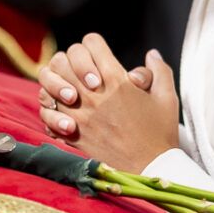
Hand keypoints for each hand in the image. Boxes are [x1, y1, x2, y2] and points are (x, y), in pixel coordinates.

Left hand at [37, 34, 178, 171]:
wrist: (149, 170)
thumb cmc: (160, 133)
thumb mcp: (167, 98)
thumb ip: (159, 71)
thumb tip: (151, 53)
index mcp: (116, 80)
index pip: (90, 42)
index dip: (94, 45)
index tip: (101, 56)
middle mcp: (93, 94)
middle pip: (64, 58)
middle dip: (72, 60)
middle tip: (84, 72)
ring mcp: (78, 114)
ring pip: (49, 82)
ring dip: (57, 81)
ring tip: (71, 88)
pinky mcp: (70, 134)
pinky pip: (46, 111)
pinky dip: (50, 106)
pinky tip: (63, 110)